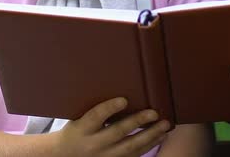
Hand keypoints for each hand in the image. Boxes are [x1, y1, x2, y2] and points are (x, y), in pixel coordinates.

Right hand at [51, 97, 170, 156]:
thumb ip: (95, 106)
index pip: (96, 116)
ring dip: (150, 135)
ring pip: (130, 147)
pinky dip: (150, 145)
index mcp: (82, 128)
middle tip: (154, 113)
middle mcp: (93, 143)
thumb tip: (118, 81)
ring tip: (165, 124)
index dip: (109, 108)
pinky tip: (161, 136)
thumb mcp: (79, 117)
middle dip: (138, 122)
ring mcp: (105, 156)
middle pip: (117, 132)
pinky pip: (135, 155)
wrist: (65, 156)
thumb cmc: (77, 129)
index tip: (124, 100)